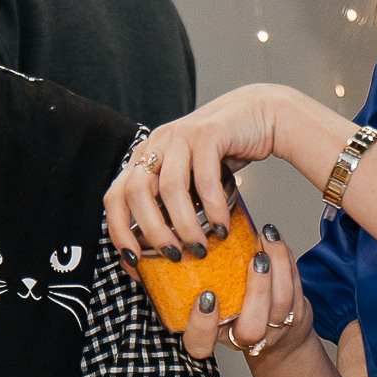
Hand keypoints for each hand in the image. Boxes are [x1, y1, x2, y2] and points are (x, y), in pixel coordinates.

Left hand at [103, 85, 290, 256]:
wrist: (261, 115)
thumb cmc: (225, 155)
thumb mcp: (191, 181)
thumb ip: (173, 206)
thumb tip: (164, 251)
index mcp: (145, 157)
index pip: (115, 196)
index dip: (118, 232)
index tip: (134, 261)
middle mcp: (157, 144)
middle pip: (136, 193)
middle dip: (152, 232)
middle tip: (173, 256)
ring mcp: (180, 136)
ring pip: (170, 188)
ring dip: (184, 224)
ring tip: (199, 248)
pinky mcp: (208, 133)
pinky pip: (204, 177)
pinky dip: (212, 208)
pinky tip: (221, 227)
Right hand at [179, 221, 310, 364]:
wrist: (279, 333)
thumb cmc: (238, 309)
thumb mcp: (214, 300)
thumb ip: (200, 279)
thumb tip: (184, 239)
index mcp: (216, 334)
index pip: (199, 343)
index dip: (201, 325)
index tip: (207, 296)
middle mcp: (245, 337)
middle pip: (251, 328)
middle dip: (257, 291)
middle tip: (256, 259)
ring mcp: (274, 329)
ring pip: (282, 303)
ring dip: (279, 266)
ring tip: (268, 238)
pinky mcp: (297, 314)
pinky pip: (295, 287)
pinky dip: (287, 259)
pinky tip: (275, 240)